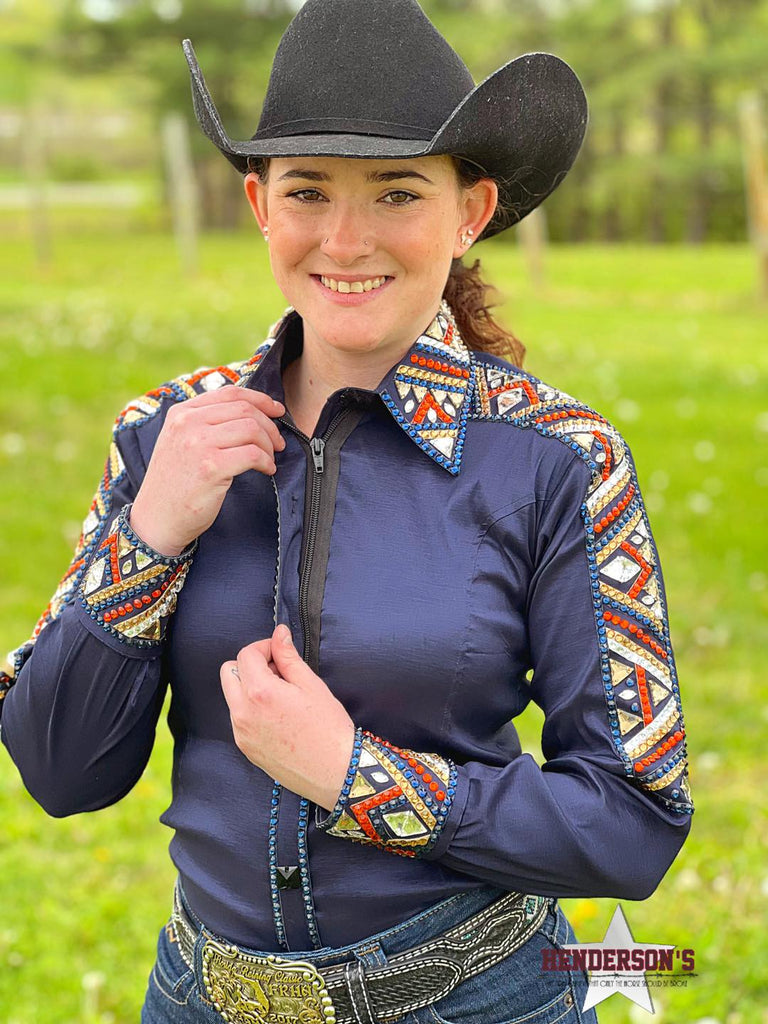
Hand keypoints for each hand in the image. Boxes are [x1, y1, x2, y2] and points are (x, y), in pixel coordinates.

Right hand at [129, 387, 285, 555]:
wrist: (157, 519)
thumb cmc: (175, 484)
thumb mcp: (181, 442)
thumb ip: (206, 423)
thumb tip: (250, 412)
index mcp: (181, 413)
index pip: (230, 393)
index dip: (260, 399)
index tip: (277, 410)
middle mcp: (187, 423)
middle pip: (245, 409)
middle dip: (270, 426)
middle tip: (278, 443)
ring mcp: (198, 444)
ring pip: (252, 429)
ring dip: (269, 445)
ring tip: (269, 460)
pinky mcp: (211, 467)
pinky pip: (252, 454)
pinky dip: (266, 461)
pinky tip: (266, 470)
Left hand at [220, 625, 355, 810]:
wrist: (335, 773)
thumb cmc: (329, 728)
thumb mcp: (311, 685)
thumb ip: (288, 657)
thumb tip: (279, 634)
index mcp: (260, 693)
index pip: (245, 654)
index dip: (264, 647)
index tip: (280, 652)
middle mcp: (242, 713)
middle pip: (229, 672)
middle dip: (250, 665)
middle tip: (278, 672)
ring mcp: (241, 733)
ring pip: (232, 695)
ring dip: (249, 686)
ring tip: (281, 695)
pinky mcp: (245, 748)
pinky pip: (238, 717)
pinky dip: (251, 708)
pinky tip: (278, 716)